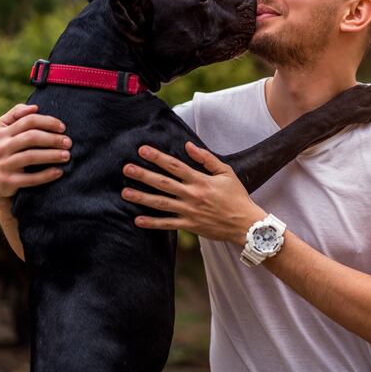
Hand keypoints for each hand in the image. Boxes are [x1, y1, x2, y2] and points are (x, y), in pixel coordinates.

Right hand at [0, 104, 70, 208]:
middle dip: (53, 139)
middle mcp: (2, 147)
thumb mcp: (3, 131)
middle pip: (31, 137)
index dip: (48, 122)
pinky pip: (30, 178)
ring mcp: (4, 165)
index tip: (63, 128)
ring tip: (67, 156)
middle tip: (69, 142)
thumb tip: (34, 107)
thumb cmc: (4, 150)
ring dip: (52, 155)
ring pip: (31, 157)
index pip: (28, 121)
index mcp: (3, 133)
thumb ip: (16, 115)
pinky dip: (46, 175)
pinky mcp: (8, 182)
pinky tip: (60, 172)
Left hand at [121, 142, 266, 244]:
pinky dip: (152, 223)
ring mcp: (189, 211)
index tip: (143, 150)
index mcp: (200, 180)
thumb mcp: (226, 173)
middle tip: (126, 169)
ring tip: (125, 192)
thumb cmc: (236, 196)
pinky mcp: (189, 226)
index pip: (175, 166)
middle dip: (143, 175)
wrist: (245, 224)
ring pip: (160, 203)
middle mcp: (192, 195)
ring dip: (141, 197)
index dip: (158, 157)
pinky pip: (167, 224)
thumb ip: (206, 159)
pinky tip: (137, 220)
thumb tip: (188, 146)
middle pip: (163, 183)